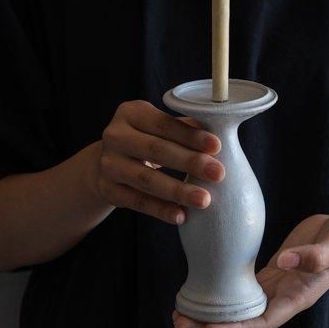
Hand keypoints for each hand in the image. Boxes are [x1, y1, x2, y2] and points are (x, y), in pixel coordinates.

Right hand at [92, 100, 225, 224]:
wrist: (108, 163)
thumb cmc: (147, 140)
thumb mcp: (160, 128)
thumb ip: (186, 128)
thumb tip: (221, 132)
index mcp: (131, 112)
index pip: (164, 124)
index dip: (191, 136)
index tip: (217, 146)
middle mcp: (115, 136)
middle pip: (156, 149)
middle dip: (190, 162)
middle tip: (218, 174)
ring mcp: (108, 164)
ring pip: (146, 179)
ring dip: (178, 191)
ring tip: (204, 200)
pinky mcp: (107, 189)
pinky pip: (137, 201)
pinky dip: (160, 209)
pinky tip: (181, 215)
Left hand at [172, 212, 328, 327]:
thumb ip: (314, 255)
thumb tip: (285, 262)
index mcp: (297, 297)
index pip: (261, 321)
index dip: (234, 327)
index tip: (208, 326)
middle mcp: (282, 296)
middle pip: (242, 318)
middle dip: (211, 323)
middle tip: (178, 321)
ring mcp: (275, 285)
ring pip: (238, 303)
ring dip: (211, 308)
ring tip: (180, 308)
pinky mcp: (270, 271)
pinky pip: (241, 285)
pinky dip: (221, 288)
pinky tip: (202, 284)